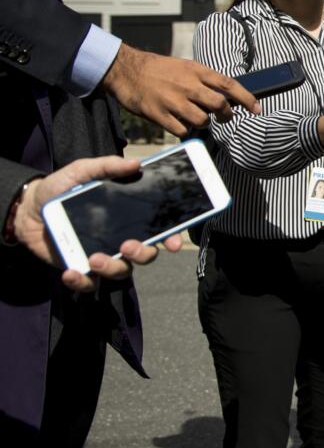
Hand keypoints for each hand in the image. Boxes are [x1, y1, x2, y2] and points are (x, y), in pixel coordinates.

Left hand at [12, 155, 183, 291]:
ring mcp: (103, 254)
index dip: (171, 238)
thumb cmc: (60, 188)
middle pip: (146, 254)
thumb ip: (107, 166)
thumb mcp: (81, 171)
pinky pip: (89, 284)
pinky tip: (72, 272)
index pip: (158, 229)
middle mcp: (121, 237)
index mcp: (129, 216)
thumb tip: (136, 163)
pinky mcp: (81, 269)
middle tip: (127, 245)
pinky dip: (82, 282)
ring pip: (121, 271)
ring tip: (94, 259)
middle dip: (143, 253)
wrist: (27, 208)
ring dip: (112, 268)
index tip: (173, 244)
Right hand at [102, 44, 261, 136]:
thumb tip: (229, 95)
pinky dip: (185, 130)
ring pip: (202, 121)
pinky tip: (180, 123)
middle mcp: (187, 85)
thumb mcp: (186, 66)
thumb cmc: (160, 69)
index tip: (257, 109)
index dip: (247, 98)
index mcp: (197, 71)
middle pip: (219, 105)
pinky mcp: (158, 115)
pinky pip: (182, 130)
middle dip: (226, 115)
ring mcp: (173, 101)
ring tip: (196, 118)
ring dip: (204, 124)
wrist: (127, 70)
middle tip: (224, 117)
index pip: (229, 85)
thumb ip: (206, 80)